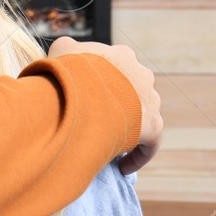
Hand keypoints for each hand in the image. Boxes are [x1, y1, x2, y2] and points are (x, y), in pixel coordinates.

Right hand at [48, 37, 161, 174]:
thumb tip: (63, 55)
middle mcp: (142, 74)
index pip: (116, 67)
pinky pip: (149, 143)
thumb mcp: (60, 51)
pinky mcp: (154, 124)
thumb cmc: (71, 69)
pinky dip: (137, 155)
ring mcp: (150, 99)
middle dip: (118, 104)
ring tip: (108, 142)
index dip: (102, 81)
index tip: (89, 96)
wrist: (85, 89)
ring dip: (128, 127)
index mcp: (122, 55)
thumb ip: (65, 50)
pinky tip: (122, 166)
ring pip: (142, 115)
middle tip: (97, 120)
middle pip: (132, 90)